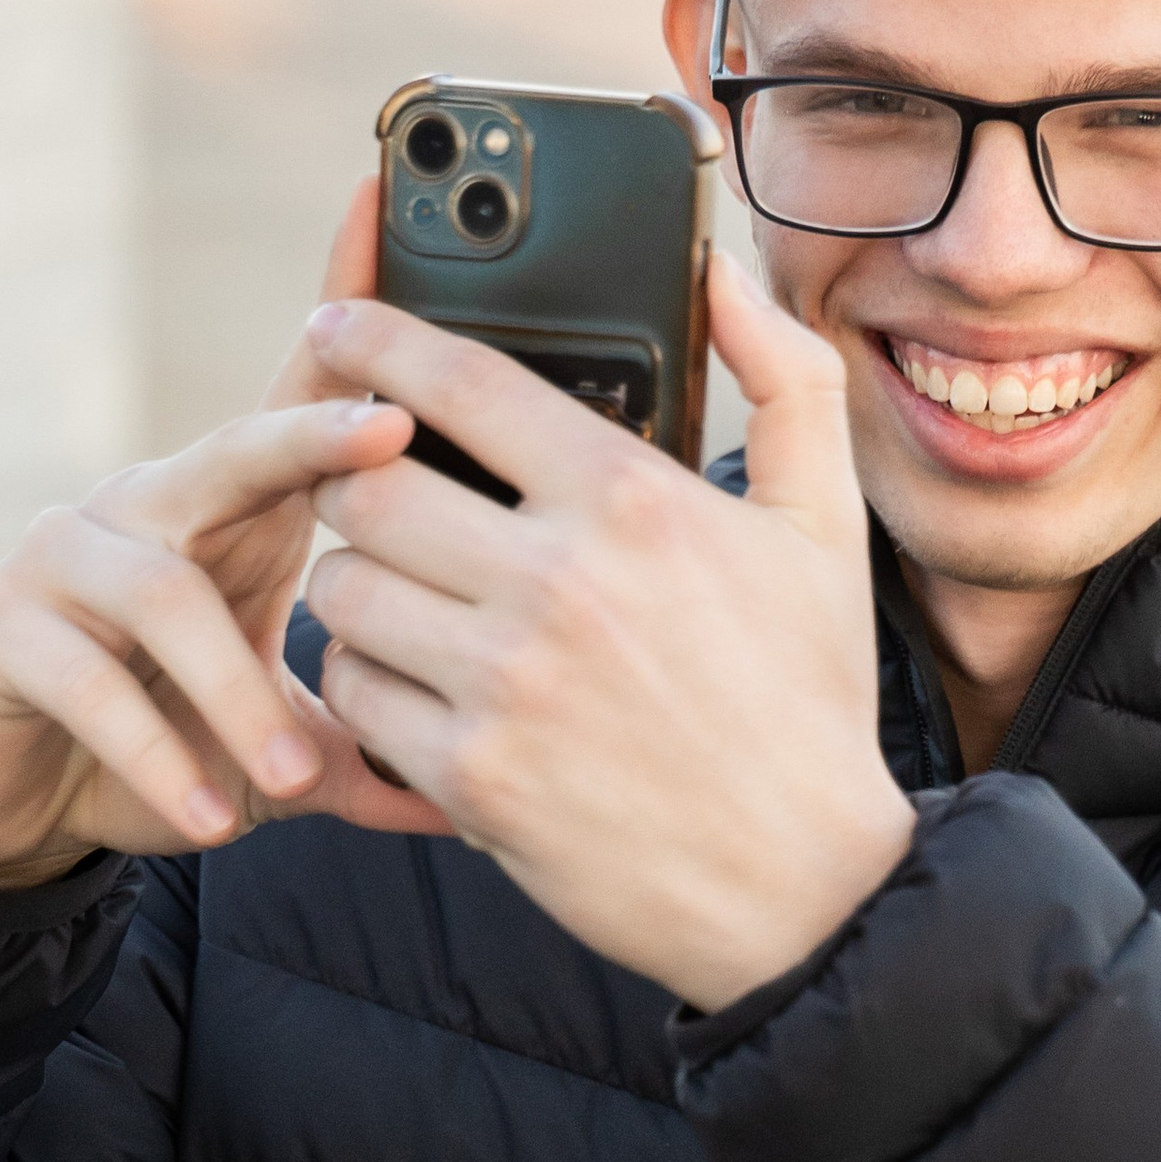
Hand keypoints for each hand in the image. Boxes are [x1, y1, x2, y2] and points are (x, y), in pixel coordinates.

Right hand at [0, 180, 454, 885]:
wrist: (5, 797)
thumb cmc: (155, 742)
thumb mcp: (275, 750)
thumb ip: (361, 752)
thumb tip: (468, 793)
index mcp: (229, 511)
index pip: (296, 395)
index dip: (343, 308)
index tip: (386, 203)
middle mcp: (148, 507)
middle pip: (237, 448)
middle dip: (313, 436)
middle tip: (390, 438)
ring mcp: (65, 556)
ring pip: (163, 594)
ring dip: (237, 692)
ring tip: (291, 775)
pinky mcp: (0, 625)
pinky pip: (87, 679)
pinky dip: (157, 753)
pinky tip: (210, 815)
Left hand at [304, 258, 916, 1008]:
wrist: (803, 886)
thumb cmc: (809, 701)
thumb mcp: (826, 527)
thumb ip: (786, 381)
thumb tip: (723, 275)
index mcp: (634, 501)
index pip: (462, 382)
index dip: (374, 339)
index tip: (334, 327)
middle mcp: (559, 581)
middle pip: (369, 485)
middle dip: (355, 486)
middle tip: (374, 502)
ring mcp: (506, 683)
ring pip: (342, 590)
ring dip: (352, 588)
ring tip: (396, 601)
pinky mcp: (470, 776)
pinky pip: (352, 697)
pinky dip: (364, 688)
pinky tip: (411, 690)